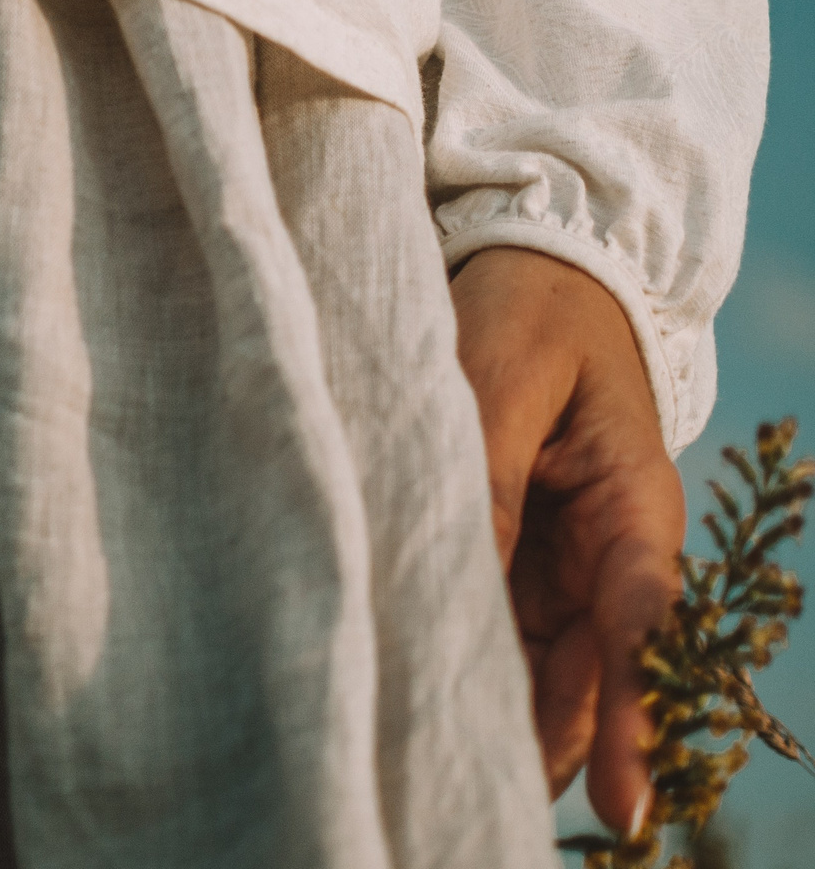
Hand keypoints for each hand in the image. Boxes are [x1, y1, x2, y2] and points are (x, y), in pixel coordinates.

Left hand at [451, 245, 684, 834]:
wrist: (529, 259)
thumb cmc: (528, 304)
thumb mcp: (499, 376)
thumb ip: (484, 474)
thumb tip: (456, 576)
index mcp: (634, 506)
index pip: (638, 627)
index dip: (630, 716)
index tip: (624, 805)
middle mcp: (605, 549)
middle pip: (592, 673)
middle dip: (559, 748)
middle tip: (490, 807)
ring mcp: (559, 556)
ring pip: (543, 665)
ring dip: (508, 719)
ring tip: (448, 778)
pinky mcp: (510, 549)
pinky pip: (499, 627)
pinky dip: (471, 670)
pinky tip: (428, 713)